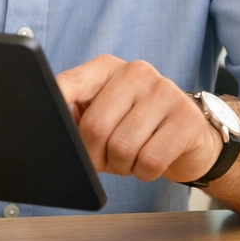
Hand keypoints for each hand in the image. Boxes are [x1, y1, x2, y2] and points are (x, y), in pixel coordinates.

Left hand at [56, 55, 222, 183]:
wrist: (190, 135)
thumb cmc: (136, 127)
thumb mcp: (103, 114)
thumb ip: (75, 116)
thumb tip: (49, 131)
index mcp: (106, 67)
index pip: (69, 84)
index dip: (56, 110)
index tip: (50, 129)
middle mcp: (136, 72)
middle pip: (95, 127)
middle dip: (95, 156)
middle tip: (104, 159)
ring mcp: (164, 91)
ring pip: (123, 147)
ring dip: (122, 166)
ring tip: (131, 158)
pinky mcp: (186, 118)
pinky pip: (150, 160)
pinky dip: (145, 172)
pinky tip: (151, 160)